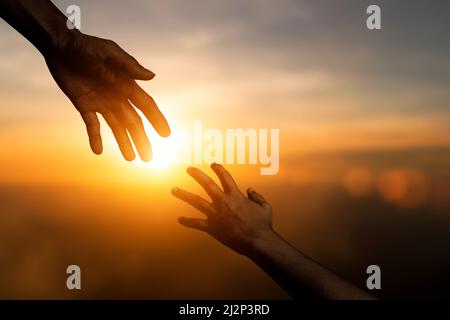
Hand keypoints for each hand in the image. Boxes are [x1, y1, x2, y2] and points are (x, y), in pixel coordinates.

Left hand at [44, 31, 169, 160]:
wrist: (60, 46)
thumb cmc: (87, 46)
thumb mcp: (109, 52)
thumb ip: (128, 65)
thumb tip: (151, 77)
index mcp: (126, 85)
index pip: (146, 106)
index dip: (157, 120)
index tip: (166, 135)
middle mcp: (117, 97)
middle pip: (133, 122)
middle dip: (141, 139)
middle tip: (148, 159)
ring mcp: (102, 103)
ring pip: (116, 127)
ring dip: (124, 142)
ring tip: (131, 159)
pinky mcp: (85, 105)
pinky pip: (92, 125)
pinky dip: (95, 138)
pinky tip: (98, 151)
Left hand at [172, 163, 273, 254]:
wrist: (257, 241)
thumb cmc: (263, 224)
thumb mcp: (265, 207)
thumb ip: (257, 196)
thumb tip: (251, 189)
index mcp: (236, 195)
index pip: (225, 177)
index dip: (218, 169)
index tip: (213, 164)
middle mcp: (223, 201)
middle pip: (207, 184)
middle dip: (197, 175)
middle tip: (189, 169)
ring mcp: (216, 214)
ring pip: (196, 201)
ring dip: (184, 194)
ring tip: (174, 190)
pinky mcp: (212, 227)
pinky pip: (197, 223)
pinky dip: (187, 221)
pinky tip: (180, 219)